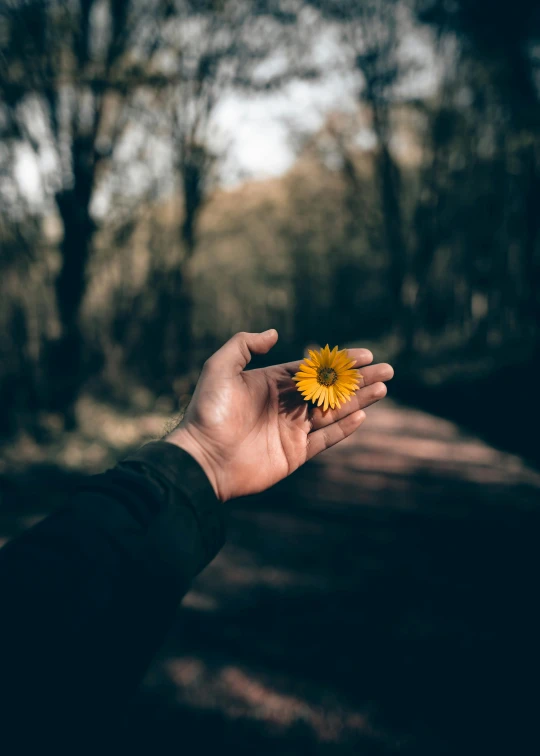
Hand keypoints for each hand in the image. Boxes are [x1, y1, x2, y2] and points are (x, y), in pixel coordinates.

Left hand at [165, 330, 393, 501]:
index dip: (340, 361)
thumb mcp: (220, 368)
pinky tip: (362, 416)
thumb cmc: (208, 411)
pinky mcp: (294, 454)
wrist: (202, 459)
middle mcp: (285, 405)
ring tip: (383, 389)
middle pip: (329, 388)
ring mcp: (291, 430)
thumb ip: (244, 345)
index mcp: (271, 383)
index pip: (312, 368)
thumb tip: (274, 334)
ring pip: (333, 412)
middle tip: (386, 370)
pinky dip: (344, 428)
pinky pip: (325, 439)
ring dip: (358, 400)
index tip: (365, 354)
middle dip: (358, 379)